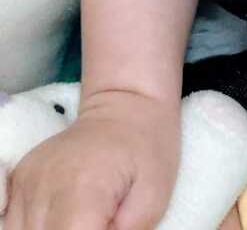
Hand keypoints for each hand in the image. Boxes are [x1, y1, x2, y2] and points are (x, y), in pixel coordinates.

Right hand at [5, 90, 180, 229]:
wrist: (126, 107)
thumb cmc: (147, 149)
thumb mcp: (153, 200)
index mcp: (82, 189)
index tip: (108, 227)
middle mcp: (44, 186)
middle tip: (100, 220)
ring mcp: (26, 182)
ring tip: (84, 218)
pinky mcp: (18, 180)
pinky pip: (14, 224)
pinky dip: (35, 229)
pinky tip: (61, 218)